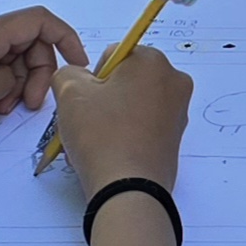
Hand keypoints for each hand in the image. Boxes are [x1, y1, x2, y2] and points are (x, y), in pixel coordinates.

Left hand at [0, 7, 86, 151]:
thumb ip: (10, 78)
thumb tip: (19, 72)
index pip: (40, 20)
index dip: (66, 39)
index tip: (79, 68)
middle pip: (26, 38)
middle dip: (38, 70)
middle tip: (28, 107)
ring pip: (8, 53)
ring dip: (17, 80)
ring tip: (2, 110)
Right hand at [49, 47, 193, 197]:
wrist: (129, 189)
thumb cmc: (102, 136)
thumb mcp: (70, 93)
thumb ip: (67, 73)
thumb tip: (74, 77)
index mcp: (153, 61)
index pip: (113, 56)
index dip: (92, 80)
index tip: (86, 102)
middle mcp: (173, 81)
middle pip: (124, 82)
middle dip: (102, 100)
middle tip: (87, 124)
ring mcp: (178, 112)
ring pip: (131, 106)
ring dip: (109, 120)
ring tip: (94, 144)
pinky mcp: (174, 139)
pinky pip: (142, 128)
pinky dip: (124, 136)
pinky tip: (108, 154)